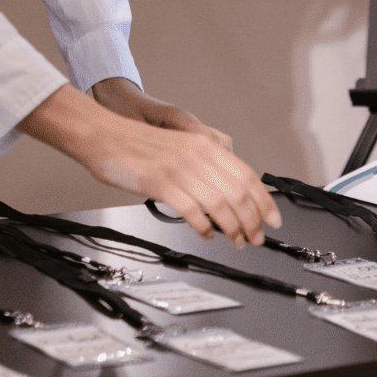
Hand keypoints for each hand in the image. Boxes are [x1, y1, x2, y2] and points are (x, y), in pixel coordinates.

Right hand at [17, 85, 280, 244]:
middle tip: (257, 237)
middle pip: (238, 192)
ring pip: (220, 204)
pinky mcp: (161, 183)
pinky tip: (207, 235)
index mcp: (205, 145)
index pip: (247, 175)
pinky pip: (192, 210)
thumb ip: (202, 163)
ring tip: (237, 241)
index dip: (264, 200)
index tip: (272, 219)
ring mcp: (180, 169)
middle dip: (253, 220)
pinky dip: (204, 227)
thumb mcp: (179, 146)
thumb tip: (225, 191)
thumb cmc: (137, 145)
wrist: (104, 135)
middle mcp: (197, 155)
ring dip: (233, 228)